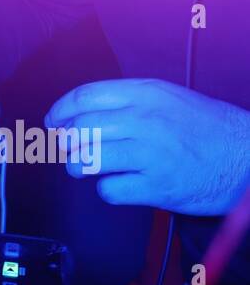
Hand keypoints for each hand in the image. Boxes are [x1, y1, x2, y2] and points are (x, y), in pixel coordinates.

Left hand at [46, 78, 249, 215]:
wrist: (246, 158)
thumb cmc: (206, 130)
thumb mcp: (169, 100)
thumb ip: (127, 103)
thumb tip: (78, 115)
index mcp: (148, 94)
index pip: (84, 97)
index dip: (60, 112)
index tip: (53, 123)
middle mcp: (146, 120)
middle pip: (79, 129)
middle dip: (66, 144)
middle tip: (71, 150)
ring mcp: (150, 153)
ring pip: (86, 160)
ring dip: (79, 167)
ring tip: (90, 168)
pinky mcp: (156, 185)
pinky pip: (108, 190)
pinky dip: (108, 190)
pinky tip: (123, 183)